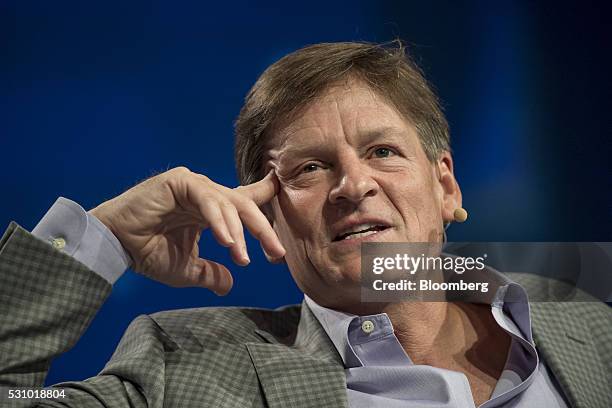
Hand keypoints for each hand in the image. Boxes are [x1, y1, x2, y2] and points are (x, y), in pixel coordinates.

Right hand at [89, 166, 284, 294]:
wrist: (114, 245)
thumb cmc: (147, 252)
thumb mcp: (187, 269)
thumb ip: (210, 274)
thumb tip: (229, 285)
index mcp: (209, 210)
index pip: (243, 202)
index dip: (265, 201)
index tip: (286, 204)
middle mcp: (204, 194)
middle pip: (243, 205)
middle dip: (263, 229)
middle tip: (277, 254)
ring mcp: (193, 185)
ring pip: (228, 204)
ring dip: (239, 232)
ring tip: (244, 258)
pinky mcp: (180, 182)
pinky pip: (207, 201)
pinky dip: (219, 221)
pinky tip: (227, 242)